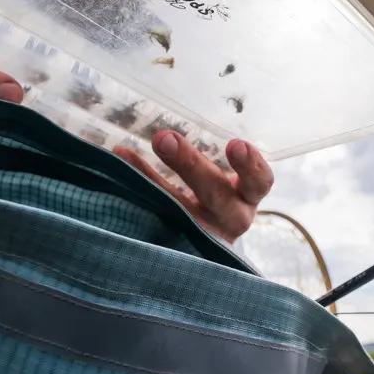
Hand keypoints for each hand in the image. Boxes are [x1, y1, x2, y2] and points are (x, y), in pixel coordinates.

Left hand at [113, 132, 273, 243]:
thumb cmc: (215, 199)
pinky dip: (133, 201)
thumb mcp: (224, 181)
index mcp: (247, 198)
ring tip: (125, 157)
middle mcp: (230, 220)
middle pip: (215, 195)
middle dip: (189, 165)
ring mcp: (204, 238)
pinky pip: (155, 226)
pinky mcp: (178, 249)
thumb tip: (169, 124)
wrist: (205, 246)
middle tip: (164, 138)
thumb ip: (206, 158)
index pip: (259, 182)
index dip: (250, 165)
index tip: (235, 144)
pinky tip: (113, 181)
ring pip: (181, 213)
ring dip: (152, 183)